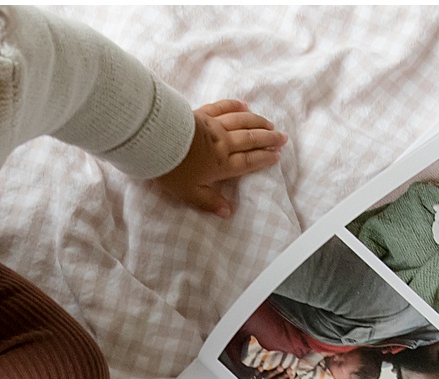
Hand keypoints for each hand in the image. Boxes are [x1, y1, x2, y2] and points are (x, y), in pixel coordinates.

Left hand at [150, 100, 286, 217]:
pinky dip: (235, 106)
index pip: (247, 162)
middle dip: (268, 139)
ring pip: (241, 122)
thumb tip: (228, 213)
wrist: (156, 142)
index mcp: (221, 164)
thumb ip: (209, 202)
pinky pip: (223, 108)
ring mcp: (213, 126)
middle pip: (250, 140)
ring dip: (257, 122)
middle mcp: (223, 143)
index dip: (263, 159)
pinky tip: (244, 106)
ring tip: (269, 124)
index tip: (277, 156)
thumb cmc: (172, 170)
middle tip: (282, 138)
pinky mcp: (202, 113)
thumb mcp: (189, 193)